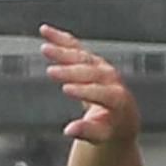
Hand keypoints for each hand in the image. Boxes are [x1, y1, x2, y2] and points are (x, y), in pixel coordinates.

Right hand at [40, 24, 140, 144]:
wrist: (121, 116)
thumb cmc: (110, 128)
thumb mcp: (101, 135)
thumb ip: (87, 131)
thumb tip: (69, 130)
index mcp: (118, 99)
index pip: (102, 93)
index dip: (85, 91)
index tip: (66, 90)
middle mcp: (112, 79)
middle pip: (91, 73)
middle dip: (71, 73)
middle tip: (51, 73)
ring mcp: (103, 67)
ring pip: (82, 57)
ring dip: (64, 52)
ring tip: (45, 48)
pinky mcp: (93, 60)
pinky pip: (76, 47)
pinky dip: (60, 39)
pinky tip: (45, 31)